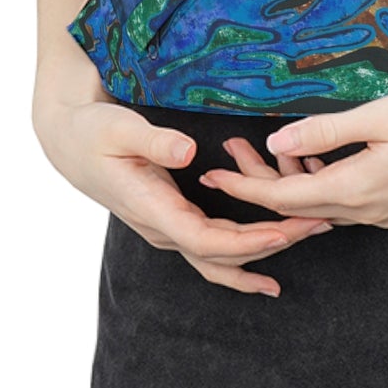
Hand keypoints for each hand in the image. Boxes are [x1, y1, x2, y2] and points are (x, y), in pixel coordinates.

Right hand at [33, 94, 331, 298]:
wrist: (69, 143)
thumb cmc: (94, 131)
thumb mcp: (119, 127)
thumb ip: (153, 140)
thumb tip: (187, 153)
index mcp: (152, 208)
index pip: (206, 239)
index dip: (248, 240)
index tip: (284, 229)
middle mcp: (162, 228)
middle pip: (223, 254)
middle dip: (273, 242)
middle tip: (319, 223)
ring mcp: (167, 229)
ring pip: (219, 259)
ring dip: (265, 252)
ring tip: (308, 235)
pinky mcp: (173, 222)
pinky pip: (212, 250)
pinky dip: (244, 258)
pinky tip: (271, 261)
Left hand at [198, 84, 387, 230]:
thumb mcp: (384, 114)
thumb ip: (328, 130)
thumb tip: (276, 142)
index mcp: (356, 189)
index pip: (284, 197)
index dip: (244, 187)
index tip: (210, 175)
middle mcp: (366, 211)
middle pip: (297, 206)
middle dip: (258, 182)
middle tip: (229, 150)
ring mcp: (384, 214)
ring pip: (322, 205)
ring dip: (291, 180)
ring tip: (267, 145)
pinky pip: (346, 203)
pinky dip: (322, 183)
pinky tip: (318, 156)